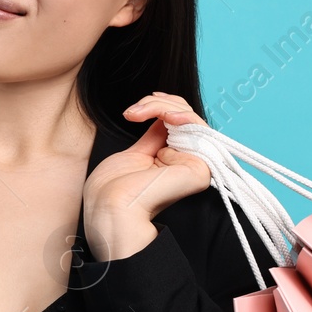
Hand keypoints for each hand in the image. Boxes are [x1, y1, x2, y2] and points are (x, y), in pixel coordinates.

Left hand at [81, 92, 211, 260]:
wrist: (110, 208)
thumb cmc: (113, 190)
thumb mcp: (136, 154)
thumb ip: (155, 137)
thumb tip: (164, 114)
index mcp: (172, 162)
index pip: (177, 124)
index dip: (161, 106)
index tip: (137, 108)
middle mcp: (187, 162)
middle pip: (184, 115)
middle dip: (156, 103)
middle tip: (132, 112)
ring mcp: (196, 164)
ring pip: (189, 116)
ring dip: (162, 106)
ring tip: (138, 112)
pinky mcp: (201, 166)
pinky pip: (195, 125)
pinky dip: (177, 113)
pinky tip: (164, 115)